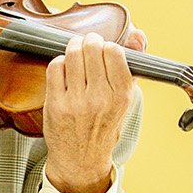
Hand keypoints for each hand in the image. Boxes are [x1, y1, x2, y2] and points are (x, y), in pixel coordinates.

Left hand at [42, 29, 139, 192]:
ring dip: (72, 47)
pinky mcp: (55, 104)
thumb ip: (132, 64)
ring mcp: (76, 102)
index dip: (107, 44)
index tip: (104, 48)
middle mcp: (101, 98)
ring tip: (75, 50)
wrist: (81, 158)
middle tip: (87, 43)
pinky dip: (58, 62)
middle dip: (88, 41)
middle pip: (91, 49)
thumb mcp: (125, 97)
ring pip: (72, 55)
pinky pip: (55, 68)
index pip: (114, 52)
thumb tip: (138, 34)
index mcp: (122, 95)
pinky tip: (63, 67)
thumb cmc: (105, 123)